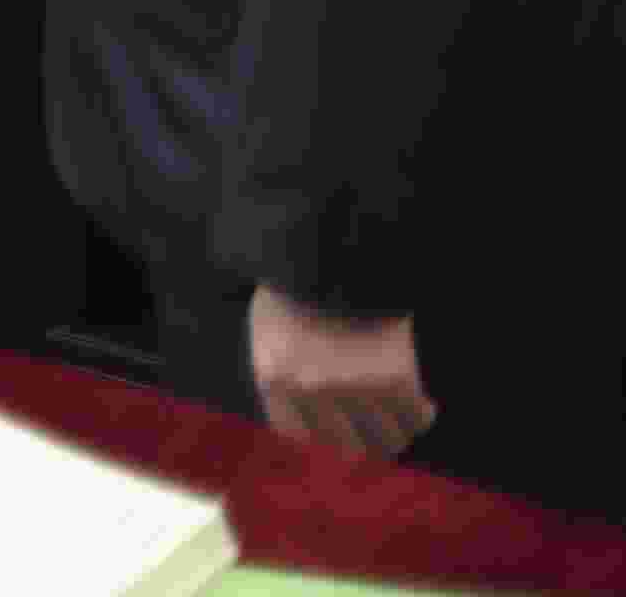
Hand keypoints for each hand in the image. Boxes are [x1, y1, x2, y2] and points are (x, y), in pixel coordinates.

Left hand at [249, 284, 434, 459]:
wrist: (333, 250)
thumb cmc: (298, 286)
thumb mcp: (269, 328)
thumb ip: (281, 371)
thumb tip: (304, 410)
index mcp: (273, 377)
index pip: (298, 433)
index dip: (321, 433)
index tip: (337, 427)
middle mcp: (310, 389)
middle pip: (346, 444)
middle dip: (361, 437)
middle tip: (375, 428)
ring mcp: (353, 386)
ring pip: (386, 440)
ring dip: (397, 433)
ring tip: (402, 420)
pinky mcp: (394, 378)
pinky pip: (414, 417)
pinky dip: (422, 414)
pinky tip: (425, 405)